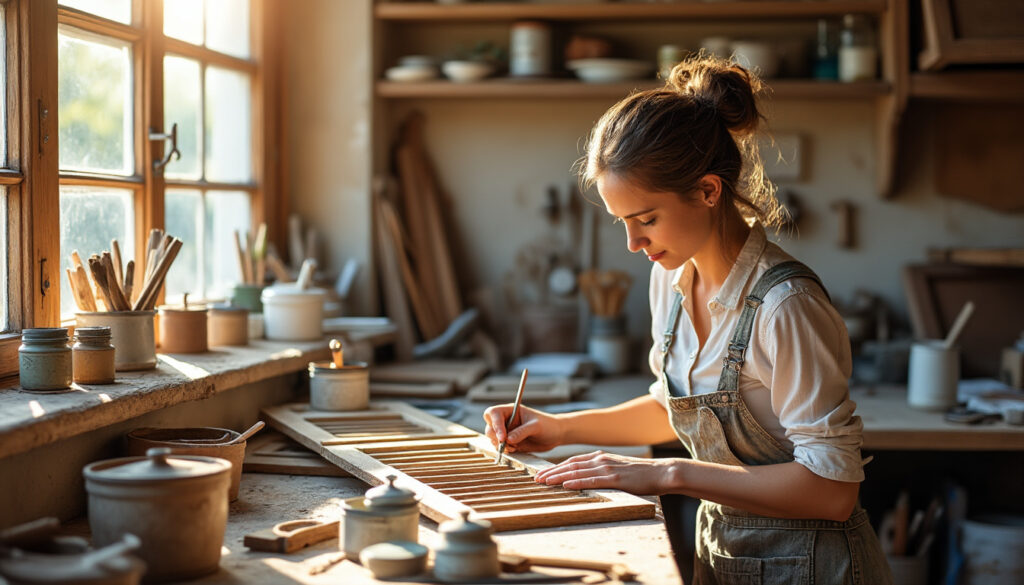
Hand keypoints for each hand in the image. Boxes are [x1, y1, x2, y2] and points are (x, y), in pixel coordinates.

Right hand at [483, 404, 563, 453]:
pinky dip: (505, 450)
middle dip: (496, 437)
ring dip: (500, 445)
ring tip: (514, 447)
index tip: (503, 437)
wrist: (555, 435)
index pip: (494, 413)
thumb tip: (508, 439)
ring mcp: (507, 432)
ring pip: (493, 439)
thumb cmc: (548, 425)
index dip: (495, 424)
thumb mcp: (536, 426)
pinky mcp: (510, 443)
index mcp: (510, 410)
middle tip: (506, 444)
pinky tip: (515, 449)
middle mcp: (506, 420)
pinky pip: (501, 447)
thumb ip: (522, 431)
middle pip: (490, 427)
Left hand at [533, 451, 678, 494]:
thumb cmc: (641, 475)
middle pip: (570, 465)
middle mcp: (601, 460)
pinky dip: (576, 482)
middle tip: (536, 479)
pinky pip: (591, 480)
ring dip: (558, 477)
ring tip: (544, 482)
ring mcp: (607, 468)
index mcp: (601, 457)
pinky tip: (566, 484)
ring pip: (577, 471)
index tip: (543, 474)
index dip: (556, 467)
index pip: (573, 461)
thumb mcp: (617, 470)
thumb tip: (588, 480)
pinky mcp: (615, 479)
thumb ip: (602, 473)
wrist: (661, 472)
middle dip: (551, 472)